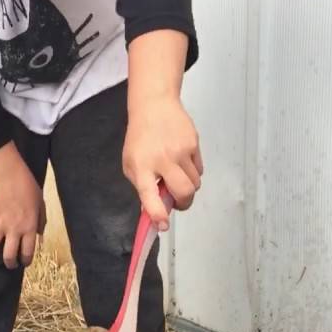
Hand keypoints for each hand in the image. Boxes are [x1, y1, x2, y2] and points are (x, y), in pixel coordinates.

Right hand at [0, 142, 45, 269]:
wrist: (11, 175)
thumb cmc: (29, 189)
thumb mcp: (41, 206)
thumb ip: (41, 222)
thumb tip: (39, 235)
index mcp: (29, 228)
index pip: (27, 252)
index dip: (25, 260)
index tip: (23, 262)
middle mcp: (14, 230)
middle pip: (9, 255)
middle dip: (8, 263)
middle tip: (7, 264)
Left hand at [123, 96, 202, 229]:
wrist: (154, 106)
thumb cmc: (140, 138)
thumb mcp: (131, 164)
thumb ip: (142, 186)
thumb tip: (155, 211)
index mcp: (142, 167)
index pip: (149, 195)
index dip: (157, 213)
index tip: (163, 225)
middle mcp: (162, 160)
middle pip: (184, 192)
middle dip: (183, 204)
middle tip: (177, 203)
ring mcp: (180, 151)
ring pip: (195, 183)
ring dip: (188, 186)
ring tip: (176, 175)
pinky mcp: (194, 144)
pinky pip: (199, 169)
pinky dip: (193, 172)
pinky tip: (182, 161)